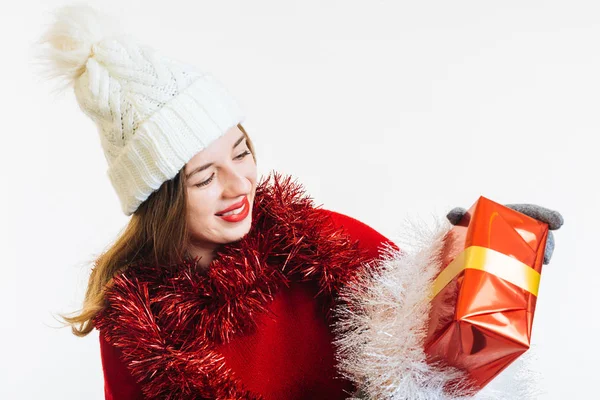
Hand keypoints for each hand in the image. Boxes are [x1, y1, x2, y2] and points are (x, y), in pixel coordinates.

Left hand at [446, 203, 563, 264]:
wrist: (463, 250)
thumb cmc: (467, 231)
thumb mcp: (464, 222)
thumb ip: (459, 216)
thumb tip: (453, 214)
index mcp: (506, 216)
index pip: (528, 212)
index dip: (544, 214)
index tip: (558, 222)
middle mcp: (515, 231)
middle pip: (536, 234)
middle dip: (546, 243)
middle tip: (547, 255)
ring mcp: (517, 248)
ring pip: (535, 251)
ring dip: (542, 257)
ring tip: (542, 265)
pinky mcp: (515, 263)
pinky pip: (528, 266)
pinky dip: (533, 272)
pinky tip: (533, 279)